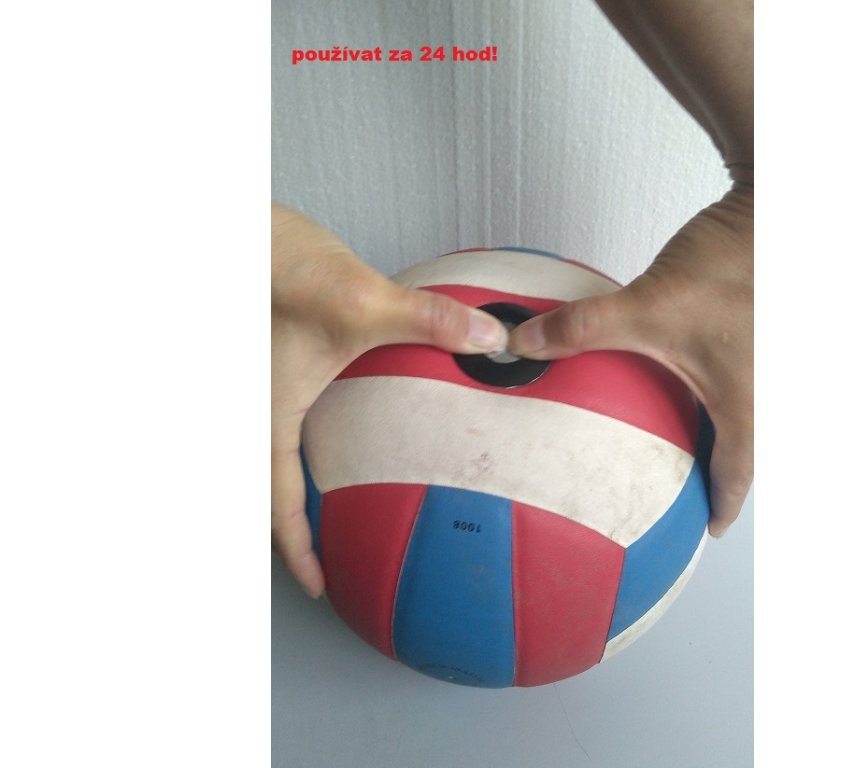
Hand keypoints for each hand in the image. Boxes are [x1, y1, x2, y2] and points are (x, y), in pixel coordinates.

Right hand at [272, 203, 507, 595]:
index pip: (275, 505)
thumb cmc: (284, 269)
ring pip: (271, 457)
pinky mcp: (273, 367)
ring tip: (330, 506)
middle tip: (324, 555)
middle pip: (266, 489)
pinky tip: (340, 435)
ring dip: (295, 487)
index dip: (296, 552)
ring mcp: (262, 390)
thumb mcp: (362, 303)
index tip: (317, 586)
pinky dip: (302, 446)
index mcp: (269, 415)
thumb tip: (493, 338)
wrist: (245, 231)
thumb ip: (430, 322)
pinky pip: (282, 423)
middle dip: (292, 528)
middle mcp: (258, 411)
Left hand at [508, 186, 752, 535]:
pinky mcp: (757, 332)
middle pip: (744, 449)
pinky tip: (685, 373)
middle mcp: (764, 390)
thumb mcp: (647, 307)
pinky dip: (714, 391)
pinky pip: (740, 377)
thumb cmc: (730, 267)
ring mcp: (766, 362)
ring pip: (744, 413)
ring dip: (719, 431)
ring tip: (685, 440)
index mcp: (746, 405)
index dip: (722, 506)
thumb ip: (582, 330)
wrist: (767, 212)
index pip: (738, 475)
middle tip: (687, 489)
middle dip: (717, 473)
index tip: (708, 529)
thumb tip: (523, 344)